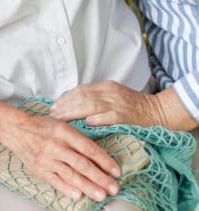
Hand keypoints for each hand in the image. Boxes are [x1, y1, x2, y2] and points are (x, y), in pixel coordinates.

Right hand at [4, 111, 120, 202]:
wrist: (17, 129)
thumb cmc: (42, 126)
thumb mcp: (61, 123)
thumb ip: (77, 137)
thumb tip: (98, 152)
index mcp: (64, 132)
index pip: (88, 148)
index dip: (104, 160)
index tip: (116, 171)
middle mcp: (57, 145)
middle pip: (82, 164)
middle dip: (100, 178)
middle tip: (114, 188)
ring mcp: (48, 159)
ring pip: (71, 175)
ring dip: (88, 187)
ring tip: (101, 195)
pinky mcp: (40, 169)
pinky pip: (55, 181)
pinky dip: (67, 189)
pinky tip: (78, 195)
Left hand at [50, 82, 196, 131]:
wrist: (158, 111)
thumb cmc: (133, 107)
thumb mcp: (114, 97)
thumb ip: (97, 99)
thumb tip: (75, 105)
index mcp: (106, 87)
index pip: (81, 89)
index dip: (66, 97)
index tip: (54, 105)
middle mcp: (110, 92)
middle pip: (82, 96)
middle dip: (66, 105)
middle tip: (52, 113)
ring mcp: (118, 103)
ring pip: (92, 105)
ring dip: (74, 111)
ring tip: (62, 118)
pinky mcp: (126, 115)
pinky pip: (110, 116)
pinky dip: (98, 119)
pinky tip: (86, 122)